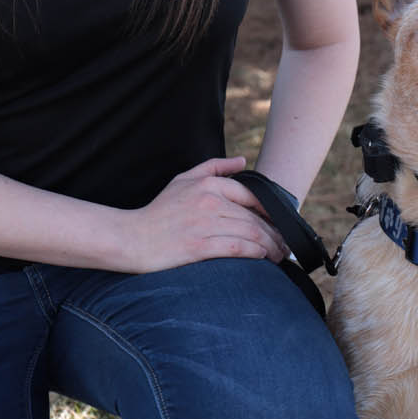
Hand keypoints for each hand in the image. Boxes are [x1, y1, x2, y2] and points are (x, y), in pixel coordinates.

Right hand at [126, 156, 289, 272]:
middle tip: (285, 245)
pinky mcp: (200, 246)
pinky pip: (237, 248)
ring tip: (278, 255)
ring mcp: (204, 224)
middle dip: (275, 233)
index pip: (251, 196)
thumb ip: (214, 167)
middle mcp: (209, 202)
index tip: (280, 224)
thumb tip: (242, 160)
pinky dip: (254, 253)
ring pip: (250, 232)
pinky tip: (262, 258)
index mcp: (207, 185)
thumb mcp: (183, 180)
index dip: (271, 211)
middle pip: (254, 217)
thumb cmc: (159, 211)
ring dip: (270, 246)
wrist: (132, 238)